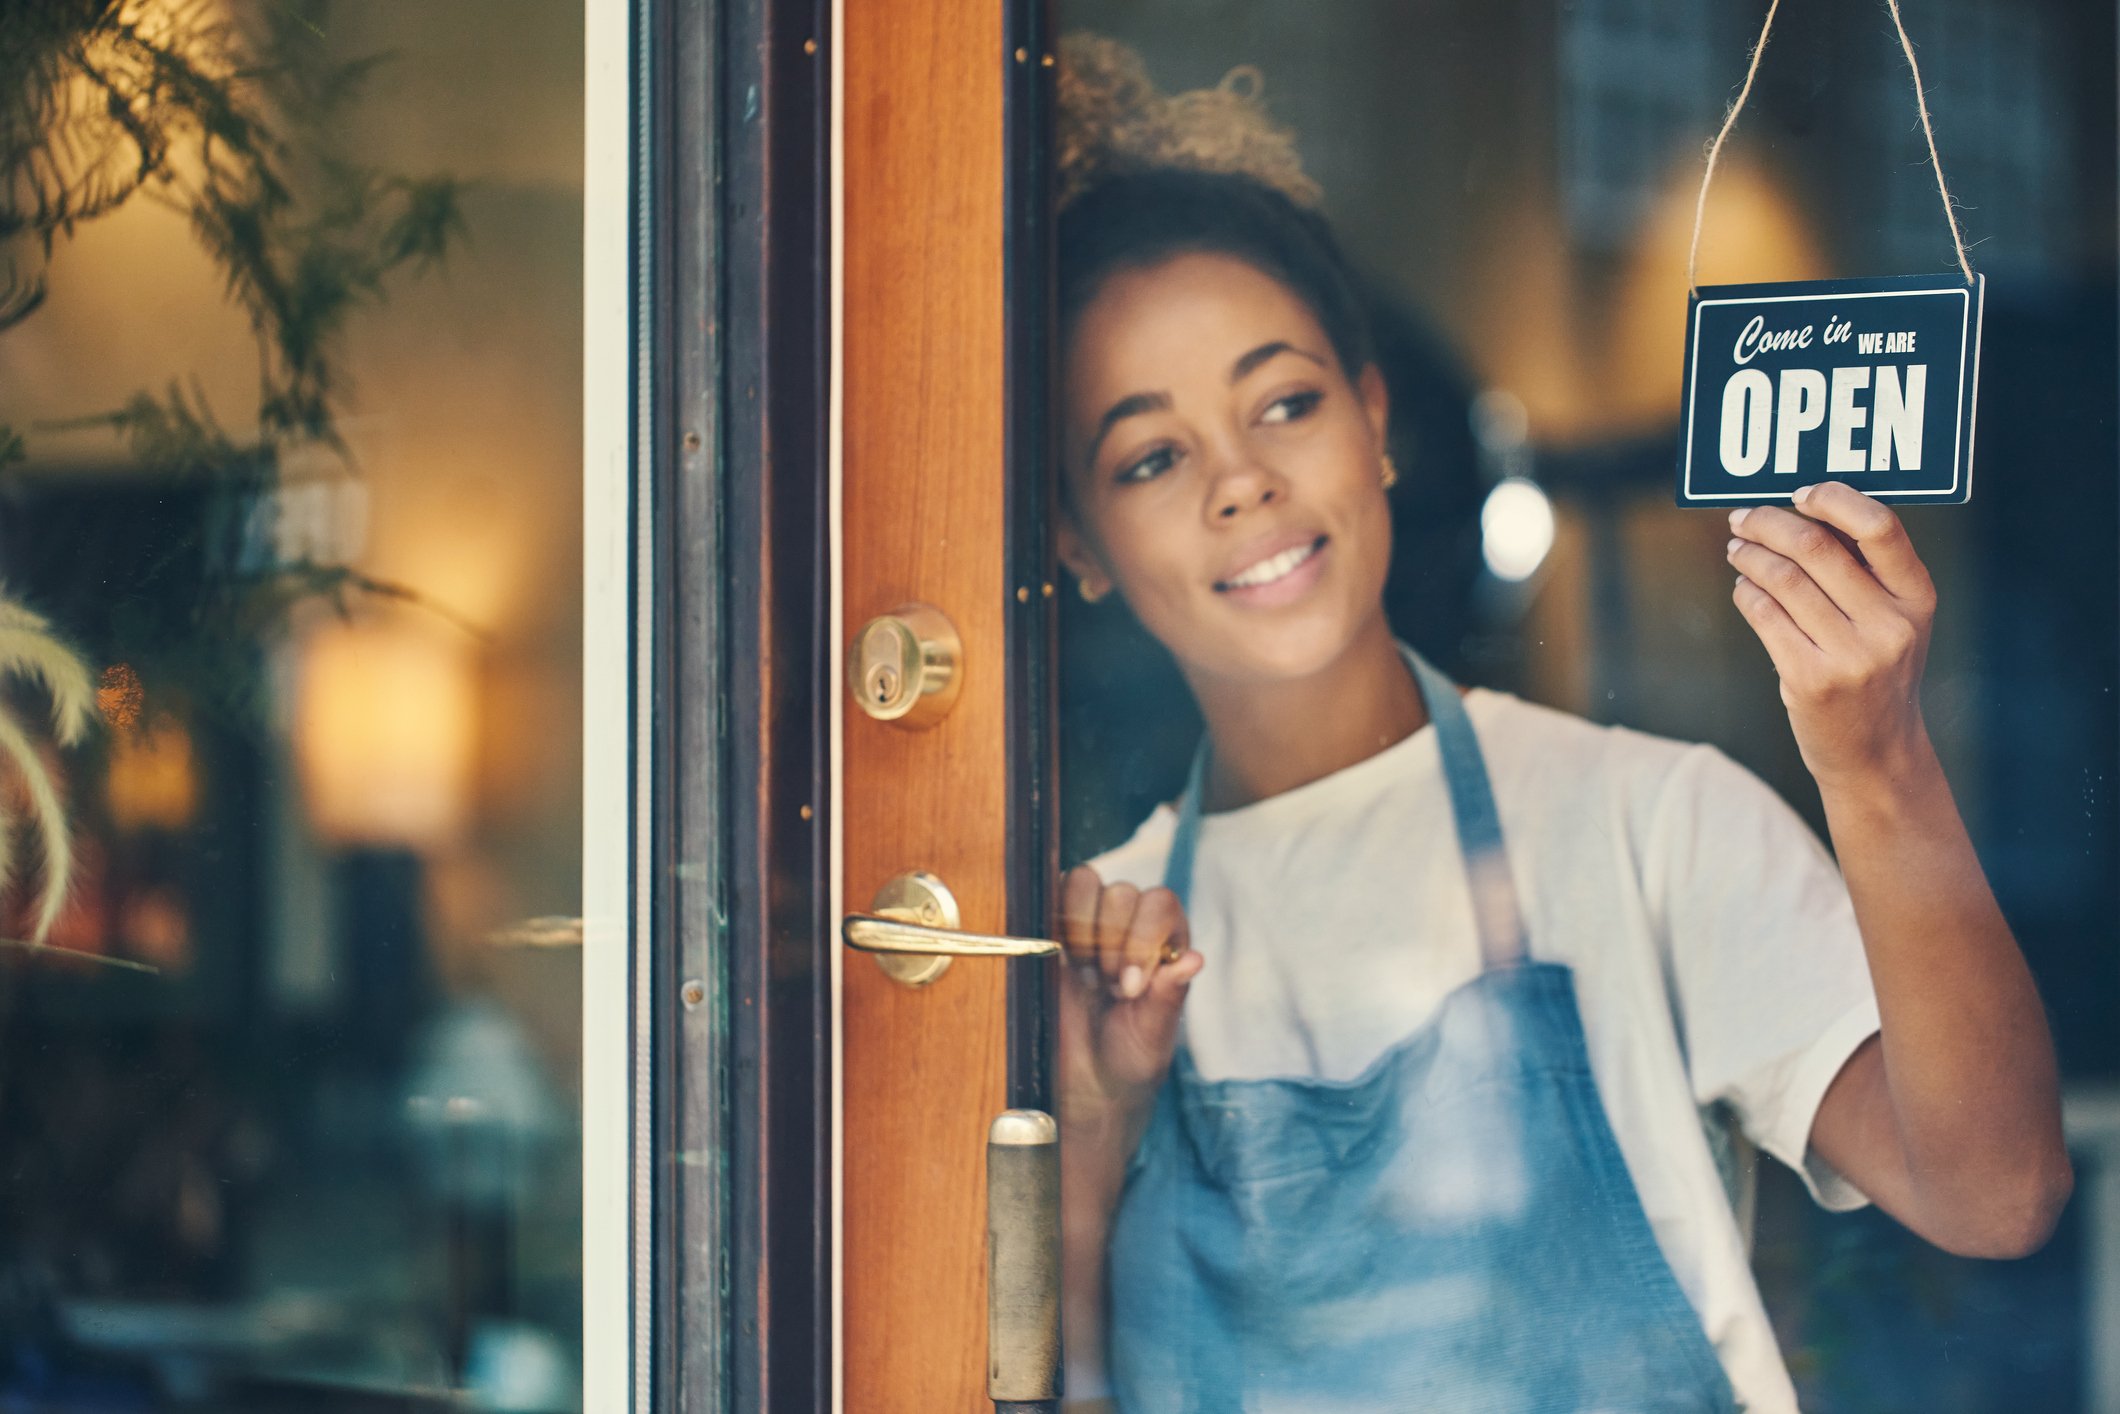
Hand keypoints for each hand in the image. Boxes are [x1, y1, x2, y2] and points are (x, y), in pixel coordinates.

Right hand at [1056, 865, 1202, 1149]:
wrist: (1082, 1084)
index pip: (1160, 903)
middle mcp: (1131, 924)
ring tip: (1084, 975)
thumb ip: (1170, 996)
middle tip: (1107, 987)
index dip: (1143, 937)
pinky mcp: (1050, 929)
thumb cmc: (1129, 1059)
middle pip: (1122, 893)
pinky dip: (1053, 924)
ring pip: (1084, 883)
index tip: (1131, 986)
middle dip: (1111, 942)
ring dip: (1082, 931)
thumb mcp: (1154, 1035)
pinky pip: (1050, 897)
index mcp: (1167, 941)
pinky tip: (1061, 965)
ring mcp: (1089, 923)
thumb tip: (1194, 960)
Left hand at [1725, 480, 1937, 786]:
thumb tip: (1800, 509)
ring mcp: (1851, 655)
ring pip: (1783, 579)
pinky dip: (1746, 592)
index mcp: (1917, 598)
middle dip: (1770, 523)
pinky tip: (1743, 587)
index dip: (1834, 498)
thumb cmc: (1876, 673)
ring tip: (1737, 549)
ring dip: (1750, 555)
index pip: (1880, 526)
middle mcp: (1890, 625)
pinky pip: (1764, 615)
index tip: (1799, 493)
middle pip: (1817, 546)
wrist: (1876, 754)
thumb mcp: (1893, 622)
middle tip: (1744, 517)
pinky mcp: (1811, 679)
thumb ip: (1864, 573)